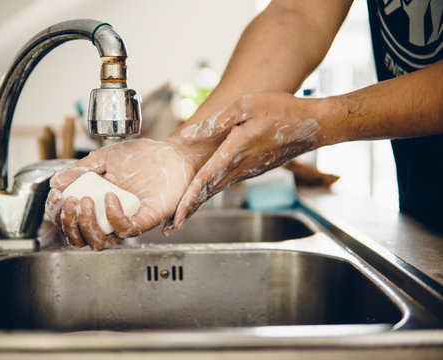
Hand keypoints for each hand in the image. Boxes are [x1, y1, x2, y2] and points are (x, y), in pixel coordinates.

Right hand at [45, 138, 196, 249]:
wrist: (170, 153)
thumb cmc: (140, 157)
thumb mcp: (105, 158)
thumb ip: (81, 169)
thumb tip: (56, 182)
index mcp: (97, 205)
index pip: (70, 221)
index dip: (58, 214)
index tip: (55, 196)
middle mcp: (109, 218)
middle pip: (80, 239)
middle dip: (69, 223)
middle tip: (71, 201)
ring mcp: (127, 221)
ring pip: (100, 242)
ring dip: (87, 224)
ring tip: (86, 200)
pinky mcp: (146, 220)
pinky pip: (126, 230)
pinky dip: (114, 217)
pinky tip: (110, 197)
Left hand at [171, 91, 322, 228]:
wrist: (314, 124)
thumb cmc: (281, 111)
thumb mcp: (244, 106)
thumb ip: (214, 122)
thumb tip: (188, 135)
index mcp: (235, 153)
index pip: (205, 181)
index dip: (188, 201)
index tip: (176, 219)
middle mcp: (240, 168)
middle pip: (208, 193)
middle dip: (188, 210)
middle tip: (170, 227)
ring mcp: (248, 171)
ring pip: (216, 190)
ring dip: (198, 203)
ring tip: (181, 214)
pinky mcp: (253, 168)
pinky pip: (226, 183)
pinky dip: (210, 192)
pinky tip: (203, 192)